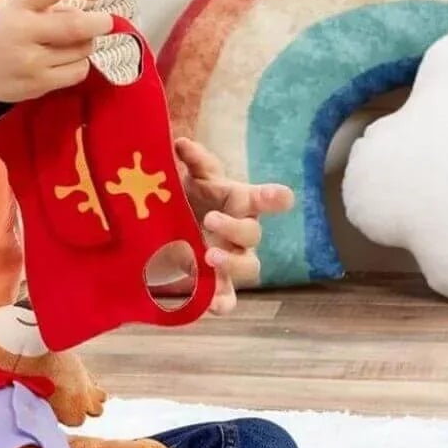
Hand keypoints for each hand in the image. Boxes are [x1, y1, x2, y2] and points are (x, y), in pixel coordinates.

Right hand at [0, 0, 114, 107]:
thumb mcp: (13, 10)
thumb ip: (46, 9)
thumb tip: (90, 14)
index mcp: (16, 6)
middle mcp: (23, 32)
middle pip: (76, 26)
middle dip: (100, 23)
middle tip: (107, 22)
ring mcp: (30, 61)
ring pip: (81, 50)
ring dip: (87, 44)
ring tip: (75, 42)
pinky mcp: (37, 84)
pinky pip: (77, 72)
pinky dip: (81, 64)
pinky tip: (69, 60)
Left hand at [162, 138, 293, 315]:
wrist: (165, 228)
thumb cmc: (188, 197)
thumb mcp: (190, 178)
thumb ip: (192, 162)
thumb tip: (181, 144)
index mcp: (238, 204)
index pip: (262, 198)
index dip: (273, 198)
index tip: (282, 197)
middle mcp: (240, 233)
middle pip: (252, 234)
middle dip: (234, 227)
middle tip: (209, 220)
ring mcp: (231, 261)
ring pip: (248, 267)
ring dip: (232, 263)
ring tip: (208, 257)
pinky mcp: (217, 285)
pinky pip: (229, 299)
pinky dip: (222, 303)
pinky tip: (210, 304)